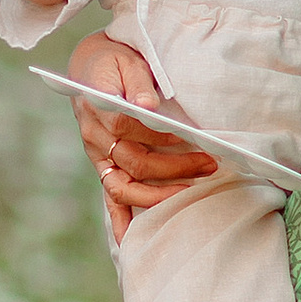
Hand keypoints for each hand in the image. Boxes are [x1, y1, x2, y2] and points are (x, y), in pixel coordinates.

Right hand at [65, 32, 217, 245]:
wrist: (91, 67)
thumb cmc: (114, 61)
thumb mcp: (126, 60)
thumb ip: (137, 80)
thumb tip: (149, 105)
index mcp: (99, 108)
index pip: (130, 127)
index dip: (162, 134)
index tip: (191, 136)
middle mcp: (95, 137)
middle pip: (134, 161)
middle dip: (175, 166)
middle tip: (210, 164)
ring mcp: (98, 156)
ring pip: (124, 186)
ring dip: (159, 194)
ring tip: (192, 192)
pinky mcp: (103, 168)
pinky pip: (110, 199)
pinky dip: (120, 221)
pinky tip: (131, 242)